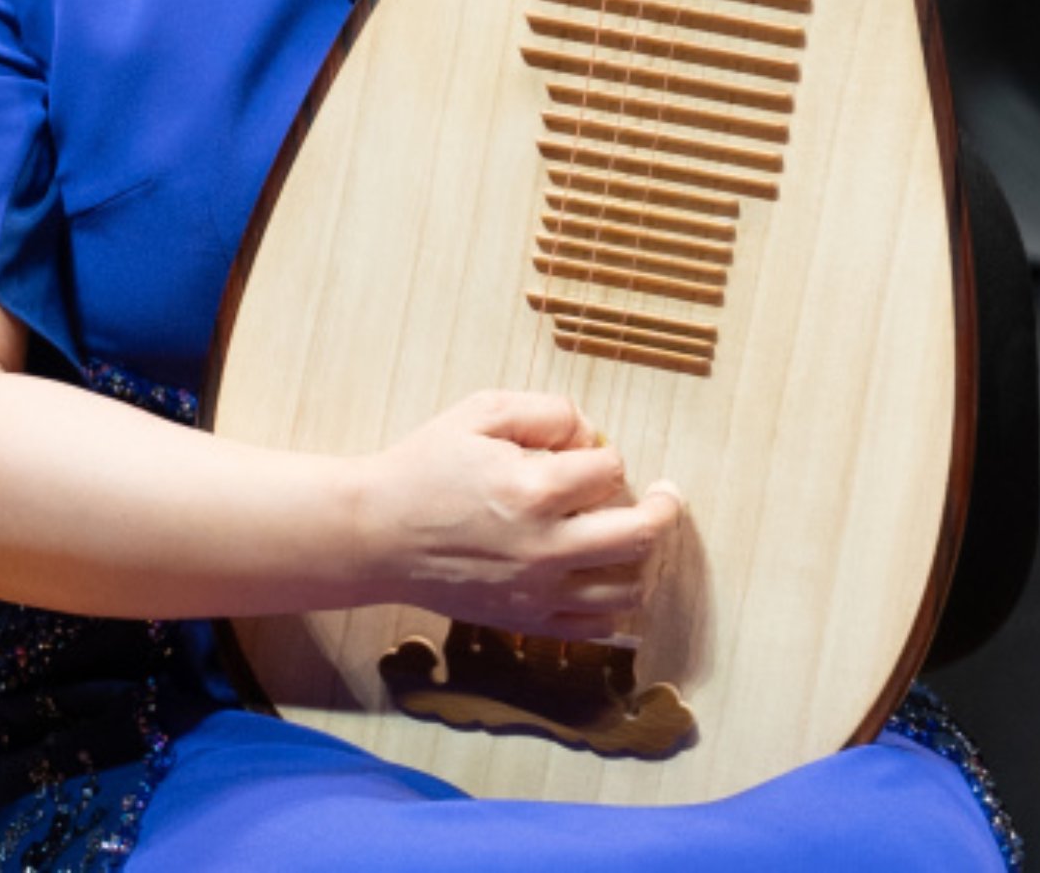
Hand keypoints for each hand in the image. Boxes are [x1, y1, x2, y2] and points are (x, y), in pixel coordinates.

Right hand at [350, 389, 683, 640]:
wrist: (375, 535)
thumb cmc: (425, 467)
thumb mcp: (480, 412)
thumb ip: (546, 411)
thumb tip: (592, 436)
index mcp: (532, 490)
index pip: (611, 470)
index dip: (607, 456)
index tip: (588, 455)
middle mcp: (543, 547)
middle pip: (640, 535)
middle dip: (662, 509)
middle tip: (664, 496)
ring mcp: (536, 592)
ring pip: (627, 589)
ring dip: (642, 560)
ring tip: (633, 538)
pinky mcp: (524, 621)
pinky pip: (594, 628)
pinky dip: (614, 607)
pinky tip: (607, 579)